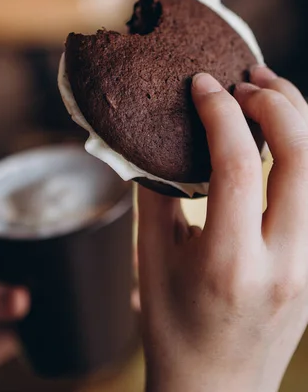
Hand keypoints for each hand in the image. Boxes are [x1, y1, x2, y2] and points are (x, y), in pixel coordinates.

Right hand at [138, 66, 307, 391]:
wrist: (217, 391)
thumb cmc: (174, 330)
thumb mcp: (150, 260)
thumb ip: (154, 192)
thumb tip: (153, 139)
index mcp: (230, 263)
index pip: (238, 165)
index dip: (219, 113)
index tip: (202, 84)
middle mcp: (286, 262)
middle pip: (304, 157)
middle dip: (277, 103)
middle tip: (245, 81)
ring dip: (303, 120)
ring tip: (270, 92)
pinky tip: (287, 133)